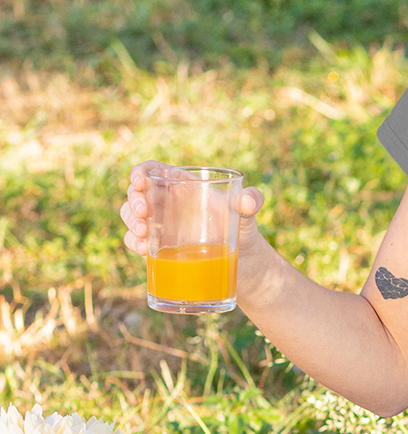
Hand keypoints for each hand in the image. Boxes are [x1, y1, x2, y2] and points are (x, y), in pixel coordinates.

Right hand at [121, 165, 265, 263]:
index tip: (139, 181)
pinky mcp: (158, 247)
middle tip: (144, 214)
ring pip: (130, 215)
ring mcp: (160, 225)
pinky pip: (135, 240)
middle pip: (137, 193)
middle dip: (134, 200)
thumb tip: (249, 200)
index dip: (140, 172)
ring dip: (130, 222)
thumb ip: (251, 201)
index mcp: (183, 185)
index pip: (153, 170)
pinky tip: (143, 250)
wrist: (242, 262)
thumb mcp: (247, 214)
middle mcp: (167, 202)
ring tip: (144, 234)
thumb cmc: (242, 229)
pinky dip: (133, 243)